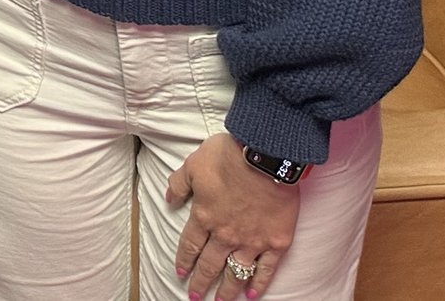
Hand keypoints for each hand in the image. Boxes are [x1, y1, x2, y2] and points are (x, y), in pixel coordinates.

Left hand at [168, 133, 301, 300]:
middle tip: (195, 297)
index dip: (185, 260)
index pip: (190, 245)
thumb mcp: (192, 165)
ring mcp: (251, 241)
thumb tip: (168, 199)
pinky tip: (253, 294)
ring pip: (236, 272)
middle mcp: (225, 235)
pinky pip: (266, 269)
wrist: (265, 157)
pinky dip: (259, 283)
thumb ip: (178, 185)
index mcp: (204, 217)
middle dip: (201, 282)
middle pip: (210, 264)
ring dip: (227, 290)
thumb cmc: (227, 157)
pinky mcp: (276, 242)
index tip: (181, 274)